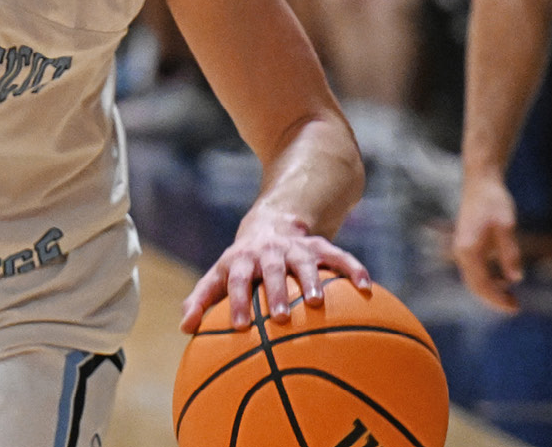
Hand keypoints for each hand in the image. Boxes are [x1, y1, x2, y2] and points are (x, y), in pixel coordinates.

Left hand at [180, 213, 370, 332]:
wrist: (272, 221)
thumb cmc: (241, 262)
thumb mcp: (219, 273)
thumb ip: (201, 298)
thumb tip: (184, 328)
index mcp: (241, 259)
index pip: (235, 278)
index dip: (235, 300)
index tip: (239, 325)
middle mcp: (268, 251)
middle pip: (270, 269)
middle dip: (275, 292)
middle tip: (280, 318)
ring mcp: (295, 248)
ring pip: (304, 262)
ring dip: (311, 281)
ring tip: (316, 304)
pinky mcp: (320, 245)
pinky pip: (339, 256)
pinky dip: (353, 269)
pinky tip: (367, 288)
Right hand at [451, 173, 521, 312]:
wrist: (480, 182)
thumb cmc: (493, 201)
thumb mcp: (506, 226)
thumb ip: (509, 253)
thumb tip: (515, 279)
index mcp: (468, 249)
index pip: (481, 284)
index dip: (497, 300)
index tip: (515, 308)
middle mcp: (462, 252)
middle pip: (475, 286)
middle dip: (494, 299)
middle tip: (516, 307)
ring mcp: (463, 249)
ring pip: (474, 279)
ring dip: (491, 291)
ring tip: (512, 298)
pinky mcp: (468, 245)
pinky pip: (476, 270)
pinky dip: (488, 280)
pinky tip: (504, 281)